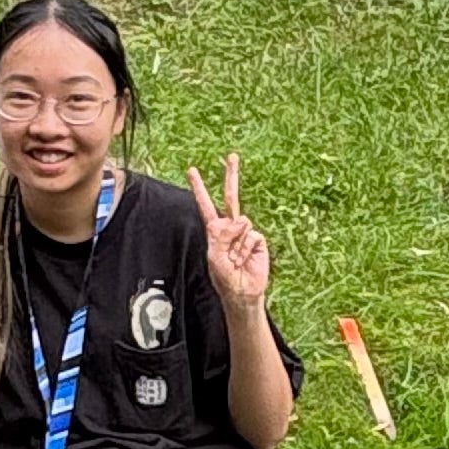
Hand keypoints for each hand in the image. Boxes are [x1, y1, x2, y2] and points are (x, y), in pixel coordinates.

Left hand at [187, 154, 268, 306]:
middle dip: (231, 176)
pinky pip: (251, 235)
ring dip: (235, 243)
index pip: (206, 204)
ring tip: (234, 259)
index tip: (191, 170)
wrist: (242, 291)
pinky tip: (243, 259)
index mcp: (215, 230)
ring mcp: (244, 232)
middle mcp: (230, 227)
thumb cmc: (224, 277)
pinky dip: (245, 249)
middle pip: (230, 196)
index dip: (199, 188)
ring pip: (240, 221)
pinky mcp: (257, 240)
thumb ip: (220, 236)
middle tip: (231, 156)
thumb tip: (238, 221)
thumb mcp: (214, 256)